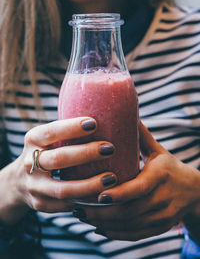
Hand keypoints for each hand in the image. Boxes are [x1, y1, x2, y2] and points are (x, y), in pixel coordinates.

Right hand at [0, 117, 116, 223]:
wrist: (18, 182)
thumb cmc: (45, 152)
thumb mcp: (47, 138)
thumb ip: (66, 131)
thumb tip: (104, 116)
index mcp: (33, 140)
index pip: (51, 131)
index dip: (72, 128)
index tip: (94, 123)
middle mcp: (30, 162)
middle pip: (59, 159)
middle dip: (86, 154)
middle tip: (110, 149)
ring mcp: (34, 186)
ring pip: (63, 189)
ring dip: (90, 185)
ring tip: (112, 178)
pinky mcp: (40, 204)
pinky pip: (66, 206)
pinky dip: (86, 202)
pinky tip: (103, 196)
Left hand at [74, 121, 199, 240]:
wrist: (194, 192)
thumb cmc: (170, 168)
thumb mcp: (158, 151)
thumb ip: (141, 135)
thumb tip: (125, 112)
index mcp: (160, 176)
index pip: (138, 188)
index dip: (118, 194)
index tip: (97, 195)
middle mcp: (163, 198)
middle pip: (129, 211)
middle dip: (101, 213)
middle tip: (77, 208)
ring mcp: (162, 216)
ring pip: (129, 226)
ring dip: (103, 224)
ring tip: (81, 216)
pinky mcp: (159, 227)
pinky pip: (135, 235)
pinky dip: (114, 234)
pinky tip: (97, 228)